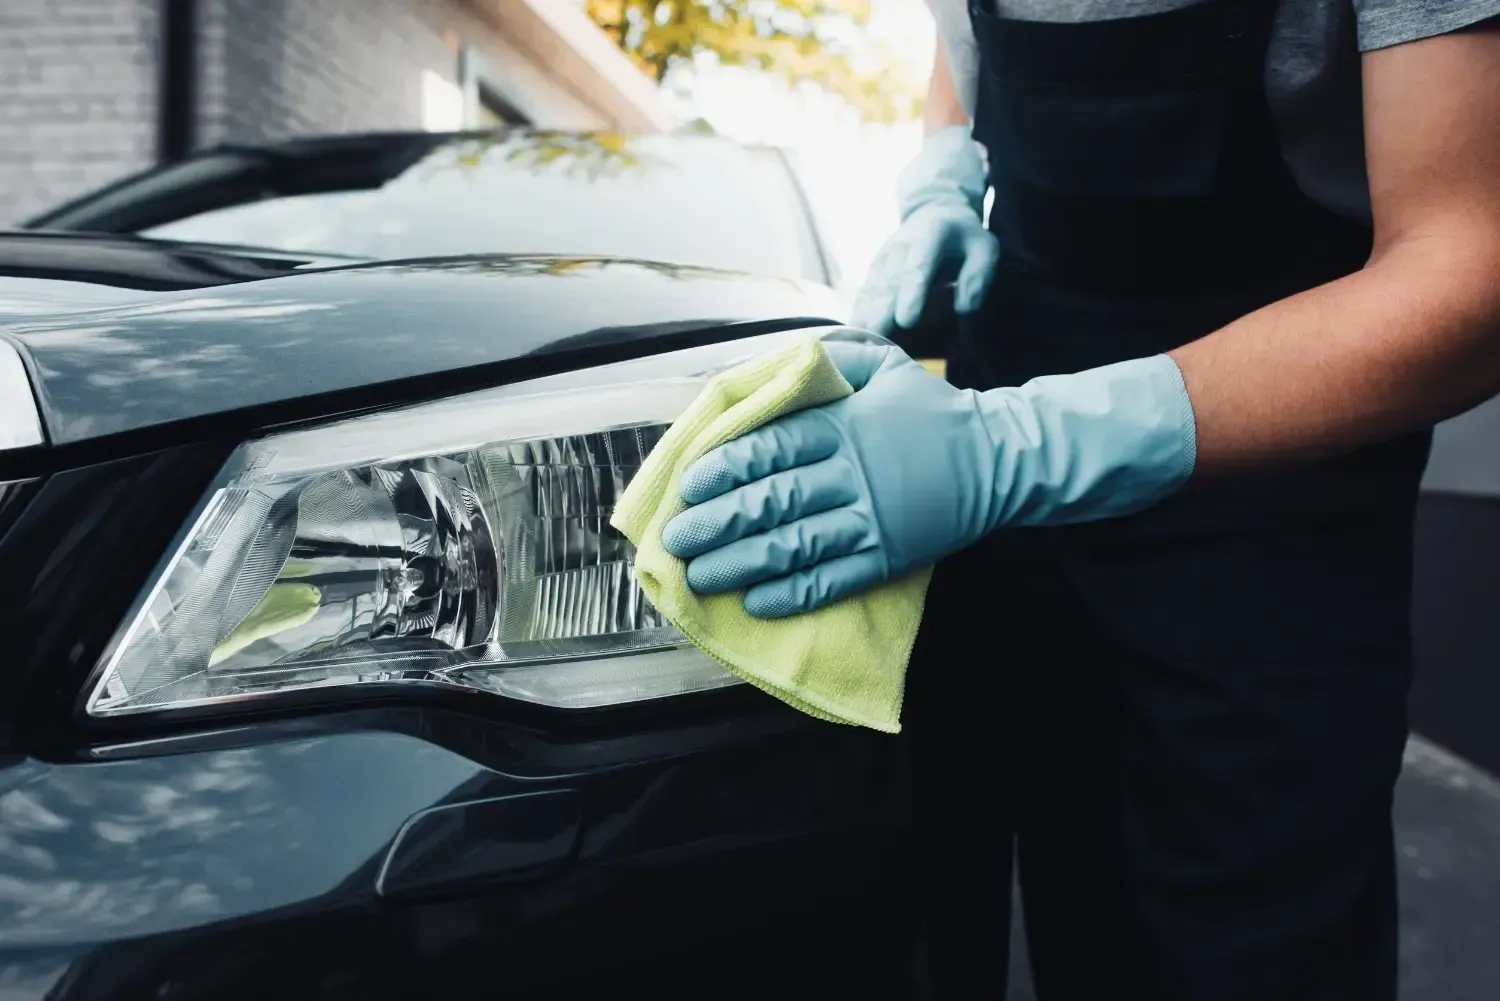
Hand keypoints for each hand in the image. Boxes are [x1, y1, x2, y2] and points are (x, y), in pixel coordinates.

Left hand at [662, 341, 1000, 617]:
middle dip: (717, 522)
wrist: (999, 459)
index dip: (724, 468)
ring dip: (741, 564)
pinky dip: (792, 594)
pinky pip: (833, 580)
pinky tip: (756, 603)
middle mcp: (852, 472)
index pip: (770, 447)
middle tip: (676, 539)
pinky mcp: (888, 557)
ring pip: (794, 545)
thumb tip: (769, 364)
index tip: (688, 485)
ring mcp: (871, 519)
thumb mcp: (883, 362)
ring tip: (700, 577)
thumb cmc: (929, 409)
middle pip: (772, 500)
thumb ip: (827, 357)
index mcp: (844, 424)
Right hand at [849, 126, 998, 336]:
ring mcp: (883, 259)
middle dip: (881, 310)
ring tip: (858, 342)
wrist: (934, 214)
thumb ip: (978, 276)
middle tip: (875, 337)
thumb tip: (964, 308)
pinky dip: (859, 313)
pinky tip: (853, 336)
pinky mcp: (873, 271)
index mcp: (931, 235)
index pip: (919, 266)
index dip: (912, 293)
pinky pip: (864, 294)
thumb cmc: (963, 238)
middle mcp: (900, 246)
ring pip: (872, 289)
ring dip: (865, 315)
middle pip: (889, 282)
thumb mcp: (984, 248)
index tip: (907, 320)